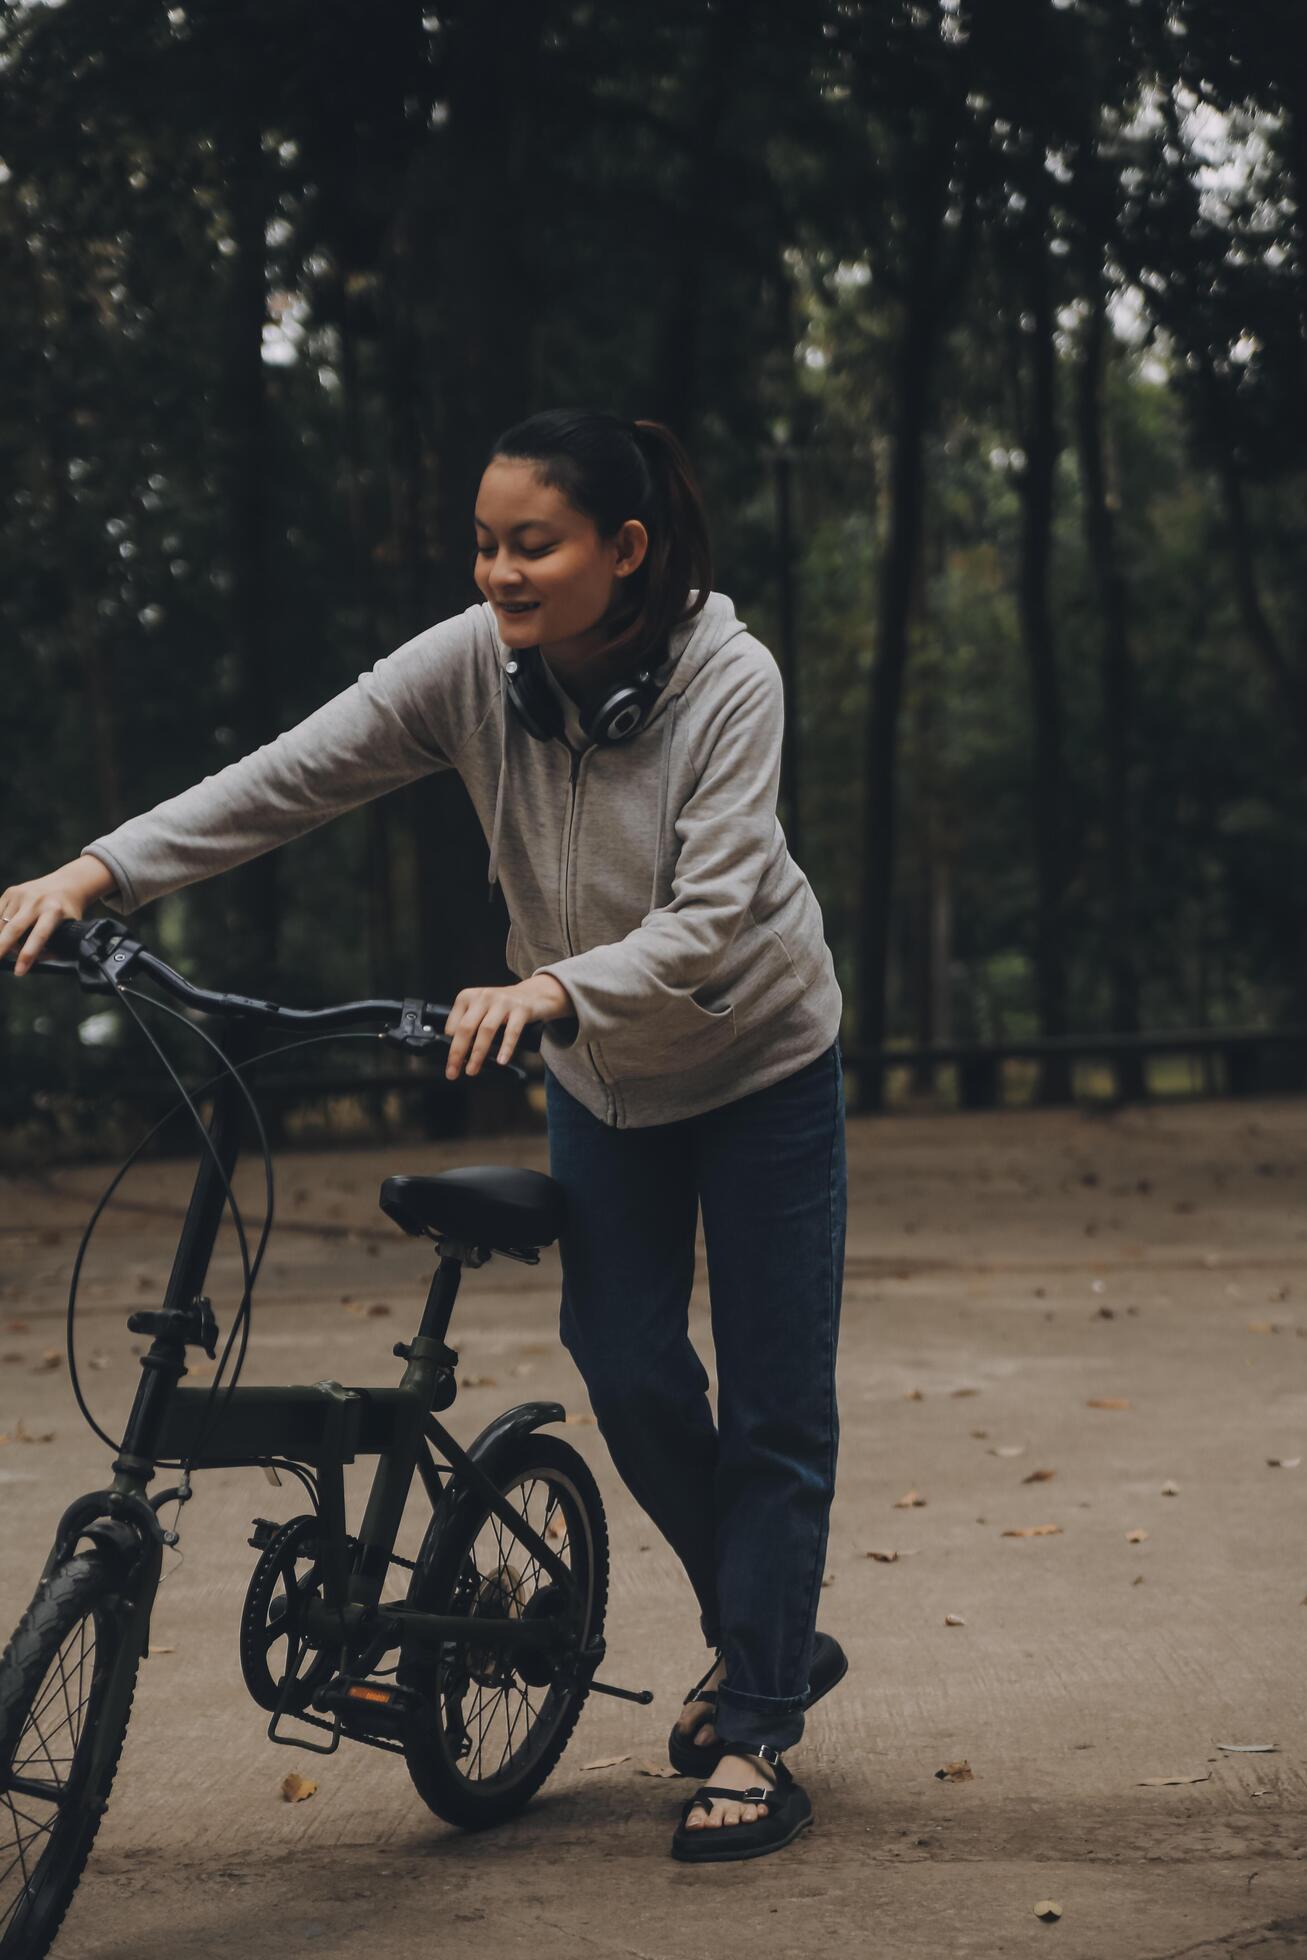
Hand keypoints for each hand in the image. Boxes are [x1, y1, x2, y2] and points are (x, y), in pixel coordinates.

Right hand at [0, 858, 115, 976]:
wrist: (66, 884)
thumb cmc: (68, 911)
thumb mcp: (71, 928)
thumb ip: (56, 948)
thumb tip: (32, 963)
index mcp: (54, 910)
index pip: (39, 936)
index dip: (28, 955)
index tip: (19, 972)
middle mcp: (36, 901)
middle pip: (14, 929)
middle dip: (2, 948)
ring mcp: (21, 894)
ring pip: (2, 923)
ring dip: (1, 940)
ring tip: (6, 950)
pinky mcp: (11, 892)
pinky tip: (2, 936)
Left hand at [444, 974, 572, 1077]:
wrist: (533, 994)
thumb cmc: (503, 1006)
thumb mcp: (481, 1009)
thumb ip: (469, 1025)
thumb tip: (458, 1052)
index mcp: (468, 997)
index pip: (453, 1024)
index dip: (449, 1045)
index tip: (450, 1062)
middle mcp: (483, 997)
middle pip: (466, 1028)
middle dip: (457, 1052)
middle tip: (453, 1071)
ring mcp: (502, 1002)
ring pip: (486, 1030)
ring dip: (477, 1054)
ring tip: (472, 1069)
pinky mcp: (521, 1009)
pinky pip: (512, 1031)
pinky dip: (506, 1047)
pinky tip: (501, 1060)